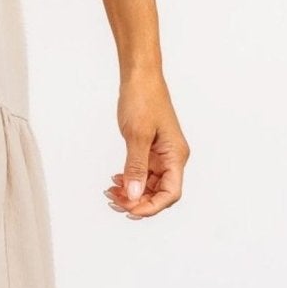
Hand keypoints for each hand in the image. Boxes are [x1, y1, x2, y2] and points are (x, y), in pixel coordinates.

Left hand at [105, 70, 188, 218]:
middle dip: (137, 201)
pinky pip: (143, 173)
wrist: (140, 77)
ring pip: (149, 185)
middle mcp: (172, 158)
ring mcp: (162, 155)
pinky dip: (129, 180)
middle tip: (113, 201)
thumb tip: (134, 195)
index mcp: (176, 156)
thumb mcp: (137, 136)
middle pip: (159, 193)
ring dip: (131, 192)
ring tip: (110, 192)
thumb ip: (136, 168)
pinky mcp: (151, 150)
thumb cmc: (143, 99)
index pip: (170, 193)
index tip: (130, 210)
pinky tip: (115, 180)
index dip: (151, 207)